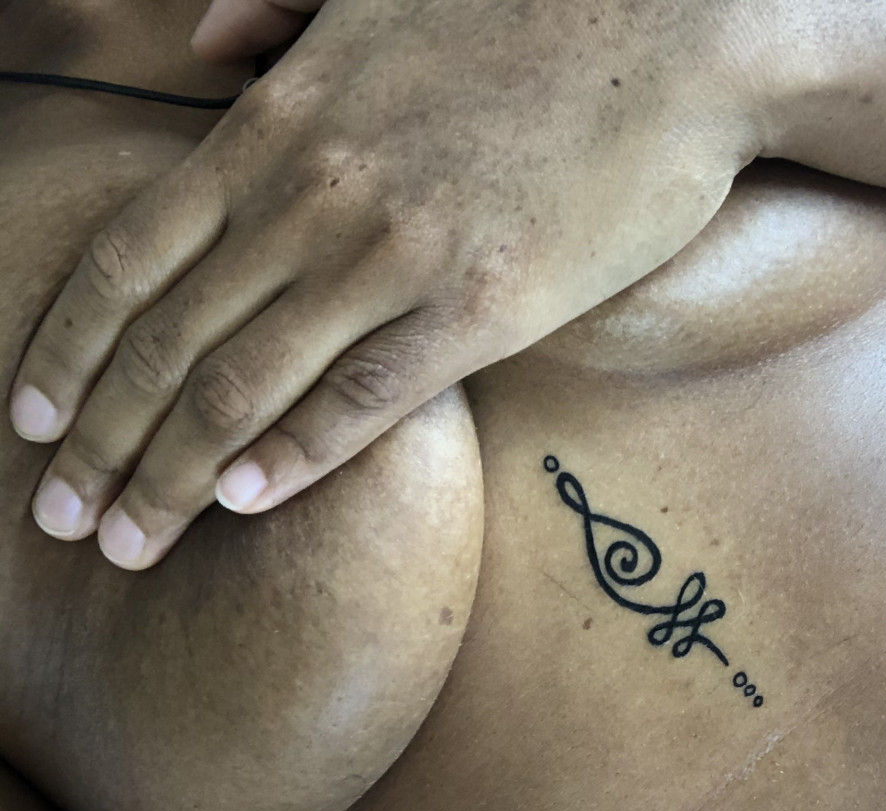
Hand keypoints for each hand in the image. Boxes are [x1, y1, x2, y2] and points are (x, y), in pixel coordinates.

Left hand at [11, 0, 760, 567]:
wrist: (680, 31)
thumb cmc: (533, 5)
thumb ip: (270, 14)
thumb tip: (200, 43)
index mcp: (277, 121)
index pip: (127, 257)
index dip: (68, 350)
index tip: (33, 418)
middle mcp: (313, 194)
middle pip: (166, 343)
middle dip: (99, 445)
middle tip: (62, 515)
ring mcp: (395, 253)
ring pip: (245, 388)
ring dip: (172, 479)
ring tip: (130, 542)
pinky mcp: (485, 306)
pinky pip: (364, 400)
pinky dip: (294, 460)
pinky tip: (245, 506)